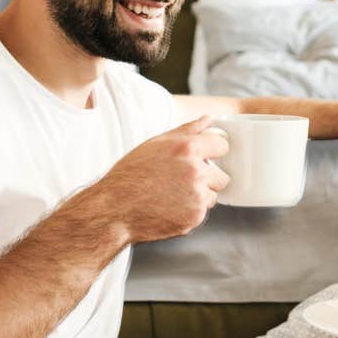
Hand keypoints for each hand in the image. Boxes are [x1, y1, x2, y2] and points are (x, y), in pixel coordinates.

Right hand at [95, 116, 229, 242]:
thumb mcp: (156, 144)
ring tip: (173, 194)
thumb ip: (187, 130)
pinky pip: (202, 211)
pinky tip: (170, 206)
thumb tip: (208, 120)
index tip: (206, 156)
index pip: (222, 146)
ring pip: (213, 195)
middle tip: (182, 180)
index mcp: (188, 148)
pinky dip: (190, 210)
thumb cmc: (131, 175)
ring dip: (199, 195)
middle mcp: (196, 172)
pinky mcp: (194, 217)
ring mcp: (197, 196)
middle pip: (222, 176)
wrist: (115, 208)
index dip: (213, 151)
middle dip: (207, 178)